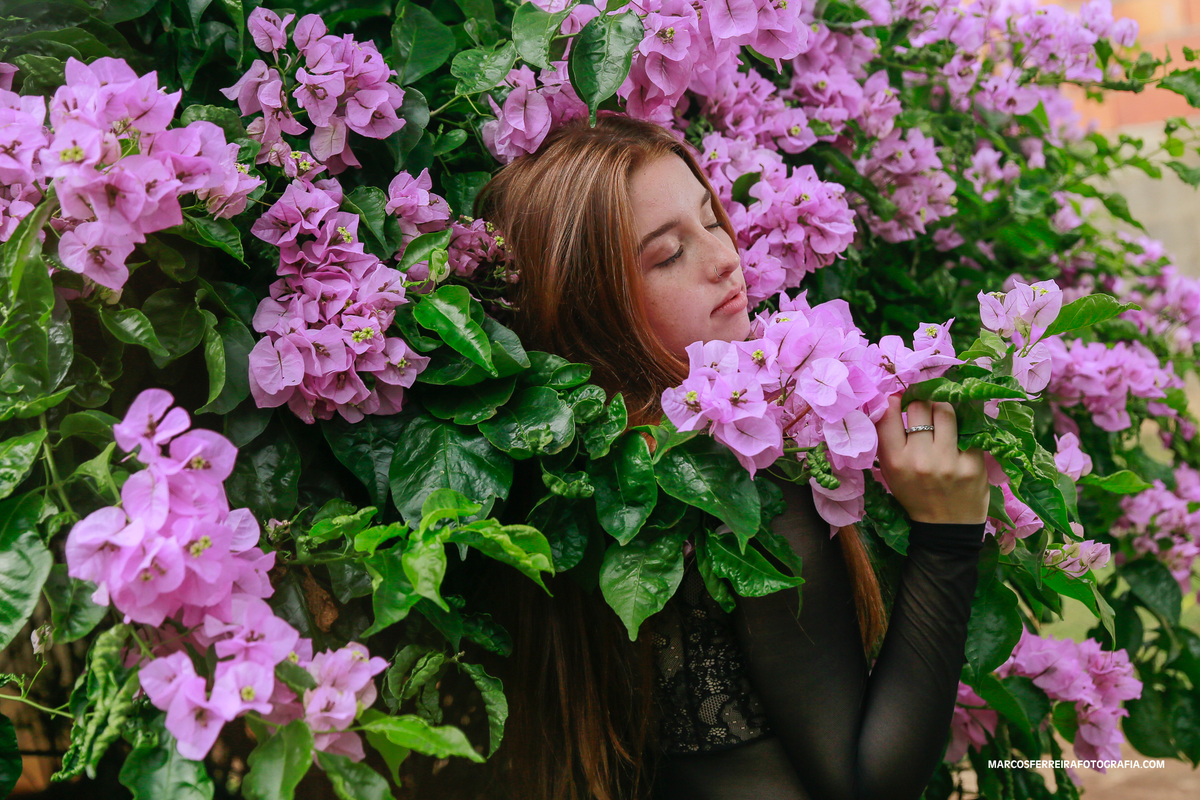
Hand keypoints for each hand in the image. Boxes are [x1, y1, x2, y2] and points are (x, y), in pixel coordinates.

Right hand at [875, 393, 989, 524]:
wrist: (946, 526)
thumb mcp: (891, 472)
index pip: (888, 415)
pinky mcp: (973, 463)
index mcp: (895, 461)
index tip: (899, 398)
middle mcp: (920, 459)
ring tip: (942, 412)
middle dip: (920, 400)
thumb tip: (890, 401)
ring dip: (942, 406)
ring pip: (945, 411)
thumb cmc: (915, 495)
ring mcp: (948, 460)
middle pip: (919, 406)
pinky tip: (960, 430)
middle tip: (923, 404)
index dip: (894, 400)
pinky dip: (963, 425)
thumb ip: (887, 441)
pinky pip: (969, 429)